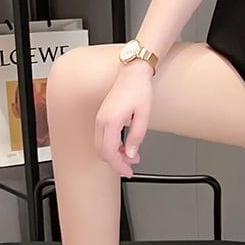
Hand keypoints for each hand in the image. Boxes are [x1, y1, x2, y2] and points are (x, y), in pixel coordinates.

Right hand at [94, 60, 153, 177]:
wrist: (134, 72)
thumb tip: (130, 153)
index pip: (109, 152)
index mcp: (110, 121)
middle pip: (102, 151)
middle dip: (116, 162)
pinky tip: (124, 146)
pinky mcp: (103, 116)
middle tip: (130, 168)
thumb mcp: (144, 115)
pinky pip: (102, 137)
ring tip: (131, 157)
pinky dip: (112, 145)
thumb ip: (136, 136)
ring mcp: (100, 118)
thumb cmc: (139, 89)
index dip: (118, 166)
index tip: (128, 172)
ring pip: (101, 145)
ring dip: (114, 154)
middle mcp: (101, 120)